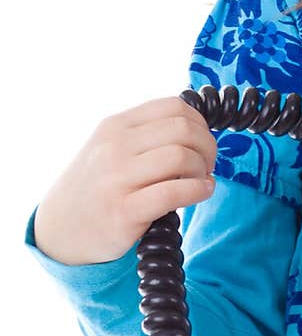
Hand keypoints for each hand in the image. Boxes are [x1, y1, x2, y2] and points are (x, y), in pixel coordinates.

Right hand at [32, 96, 217, 266]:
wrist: (59, 229)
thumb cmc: (97, 187)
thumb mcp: (110, 148)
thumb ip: (146, 134)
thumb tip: (198, 128)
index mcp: (115, 126)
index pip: (173, 106)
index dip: (199, 122)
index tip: (202, 141)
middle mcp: (114, 147)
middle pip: (183, 129)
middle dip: (207, 146)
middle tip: (207, 164)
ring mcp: (117, 179)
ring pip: (181, 157)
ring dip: (203, 169)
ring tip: (201, 180)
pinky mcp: (124, 212)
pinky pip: (175, 192)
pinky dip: (199, 190)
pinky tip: (202, 192)